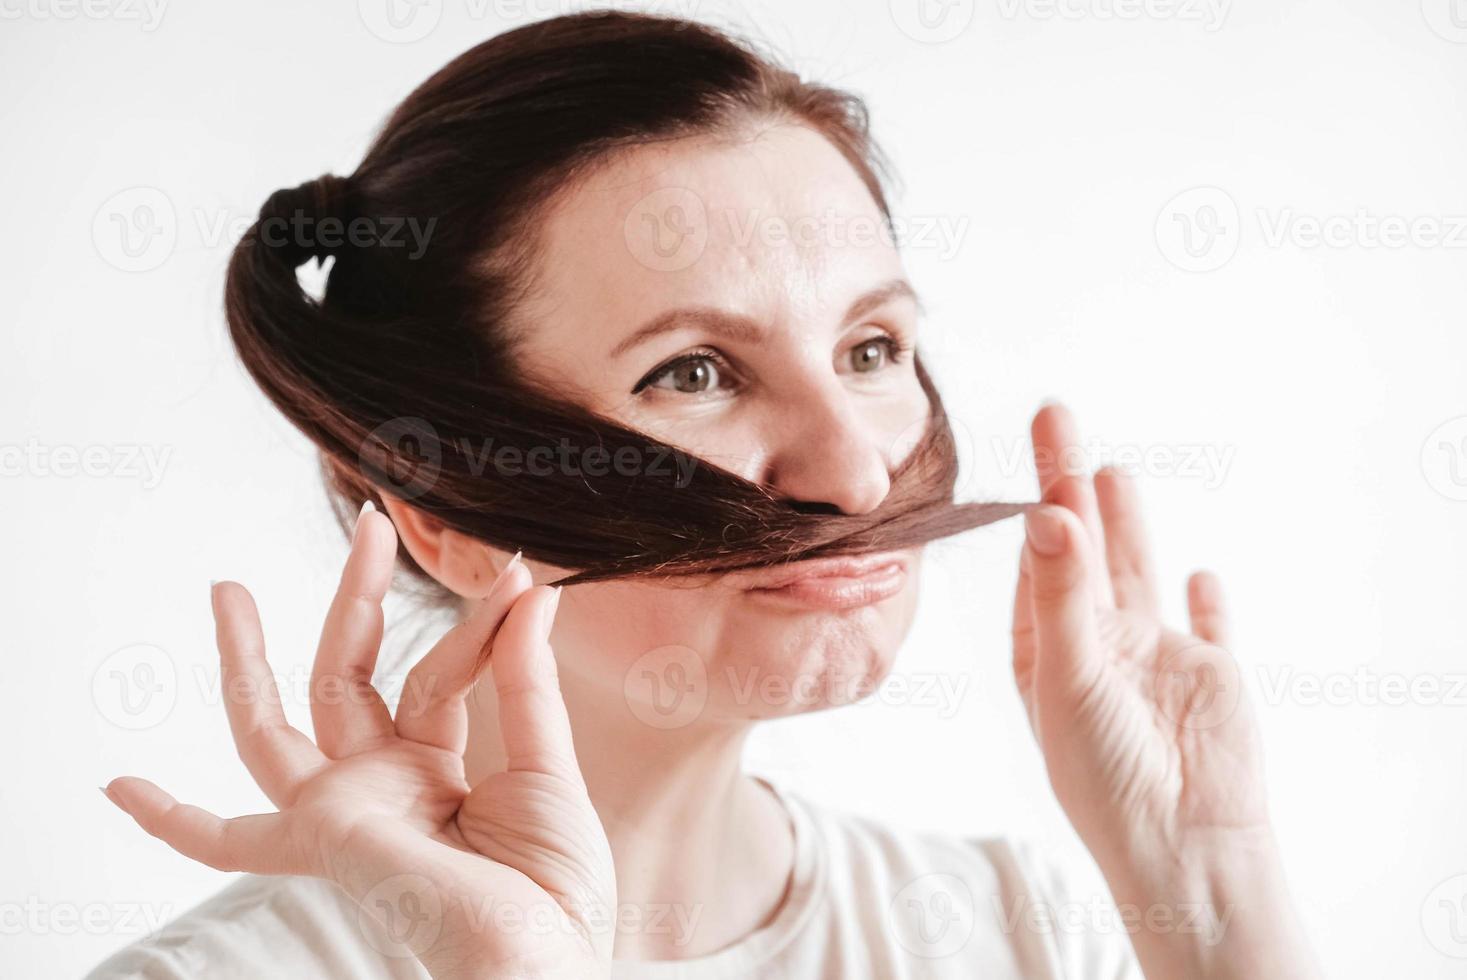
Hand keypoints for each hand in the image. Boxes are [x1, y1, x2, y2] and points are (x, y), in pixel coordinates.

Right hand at [103, 503, 615, 979]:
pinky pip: (232, 837)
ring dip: (247, 655)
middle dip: (355, 597)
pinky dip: (172, 821)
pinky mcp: (327, 835)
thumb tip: (528, 590)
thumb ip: (523, 683)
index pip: (437, 676)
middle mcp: (381, 786)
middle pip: (349, 674)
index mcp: (435, 772)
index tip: (519, 582)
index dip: (477, 627)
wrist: (541, 960)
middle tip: (367, 526)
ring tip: (223, 587)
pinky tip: (119, 786)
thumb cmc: (553, 890)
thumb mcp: (548, 768)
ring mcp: (347, 811)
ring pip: (277, 723)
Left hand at [1011, 404, 1316, 978]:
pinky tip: (1196, 574)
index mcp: (1046, 649)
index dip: (1034, 503)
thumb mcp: (1070, 675)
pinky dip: (1203, 602)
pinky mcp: (1210, 674)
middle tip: (1058, 416)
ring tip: (1109, 468)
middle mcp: (1095, 646)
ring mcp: (1153, 659)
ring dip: (1125, 524)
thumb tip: (1049, 512)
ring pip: (1136, 573)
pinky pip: (1206, 628)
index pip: (1037, 560)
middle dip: (1070, 484)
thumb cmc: (1106, 774)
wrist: (1184, 844)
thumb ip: (1064, 595)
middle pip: (1083, 548)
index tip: (1029, 445)